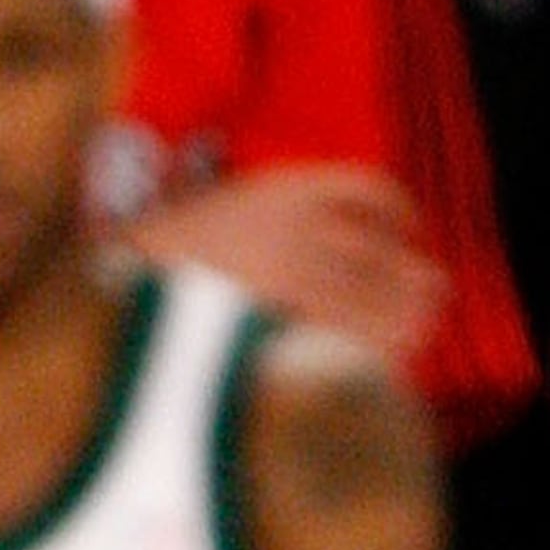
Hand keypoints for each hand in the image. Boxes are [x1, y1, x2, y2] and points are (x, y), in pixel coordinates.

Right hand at [130, 162, 446, 374]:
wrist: (117, 301)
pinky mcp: (284, 330)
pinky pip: (353, 341)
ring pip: (377, 298)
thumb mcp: (216, 212)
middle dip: (413, 276)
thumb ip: (269, 215)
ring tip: (420, 328)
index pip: (365, 191)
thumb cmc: (159, 266)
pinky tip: (387, 359)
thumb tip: (331, 236)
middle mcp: (296, 231)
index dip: (398, 212)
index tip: (409, 229)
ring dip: (407, 315)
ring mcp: (291, 283)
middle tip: (432, 292)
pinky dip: (378, 351)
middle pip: (384, 251)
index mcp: (279, 190)